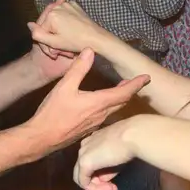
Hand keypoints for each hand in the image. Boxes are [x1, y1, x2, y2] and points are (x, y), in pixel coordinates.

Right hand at [25, 49, 148, 156]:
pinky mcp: (88, 129)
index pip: (124, 92)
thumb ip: (78, 69)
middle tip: (137, 82)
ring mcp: (95, 124)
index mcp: (98, 103)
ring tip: (123, 90)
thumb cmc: (53, 113)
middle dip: (130, 91)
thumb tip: (89, 51)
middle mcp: (101, 115)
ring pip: (114, 110)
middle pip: (122, 102)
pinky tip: (104, 105)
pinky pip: (106, 117)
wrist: (42, 139)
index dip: (136, 84)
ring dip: (121, 99)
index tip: (147, 77)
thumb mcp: (64, 87)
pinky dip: (111, 107)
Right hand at [30, 0, 116, 55]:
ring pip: (56, 18)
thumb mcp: (54, 43)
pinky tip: (71, 30)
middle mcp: (58, 6)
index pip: (40, 29)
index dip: (45, 42)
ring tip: (66, 39)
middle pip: (48, 22)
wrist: (96, 38)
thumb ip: (38, 34)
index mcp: (51, 15)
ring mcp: (68, 4)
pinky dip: (65, 21)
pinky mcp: (75, 5)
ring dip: (58, 28)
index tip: (53, 52)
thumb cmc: (76, 42)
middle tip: (59, 48)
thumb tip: (29, 24)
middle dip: (51, 35)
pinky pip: (65, 14)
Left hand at [74, 118, 138, 189]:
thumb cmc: (130, 144)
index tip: (114, 187)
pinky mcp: (84, 162)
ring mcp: (82, 154)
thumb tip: (103, 181)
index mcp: (91, 143)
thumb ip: (107, 171)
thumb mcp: (116, 161)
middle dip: (96, 187)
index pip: (89, 165)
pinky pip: (84, 183)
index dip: (100, 180)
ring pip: (81, 179)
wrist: (134, 136)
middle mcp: (84, 147)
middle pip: (83, 173)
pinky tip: (108, 189)